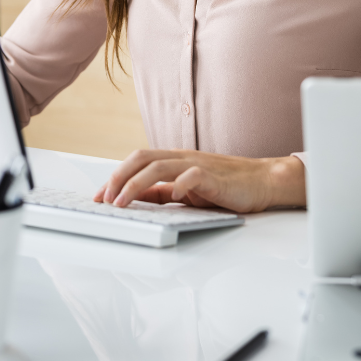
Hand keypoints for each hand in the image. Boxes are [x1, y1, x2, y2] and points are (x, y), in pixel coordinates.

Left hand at [93, 149, 304, 213]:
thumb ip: (162, 192)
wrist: (261, 181)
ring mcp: (197, 165)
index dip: (114, 177)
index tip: (98, 196)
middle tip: (105, 199)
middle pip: (141, 159)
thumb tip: (136, 198)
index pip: (136, 162)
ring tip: (122, 202)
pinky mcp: (214, 176)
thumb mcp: (186, 190)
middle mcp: (181, 158)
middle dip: (118, 178)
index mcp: (173, 160)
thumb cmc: (225, 186)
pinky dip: (179, 185)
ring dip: (135, 184)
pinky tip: (171, 196)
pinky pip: (193, 176)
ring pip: (159, 167)